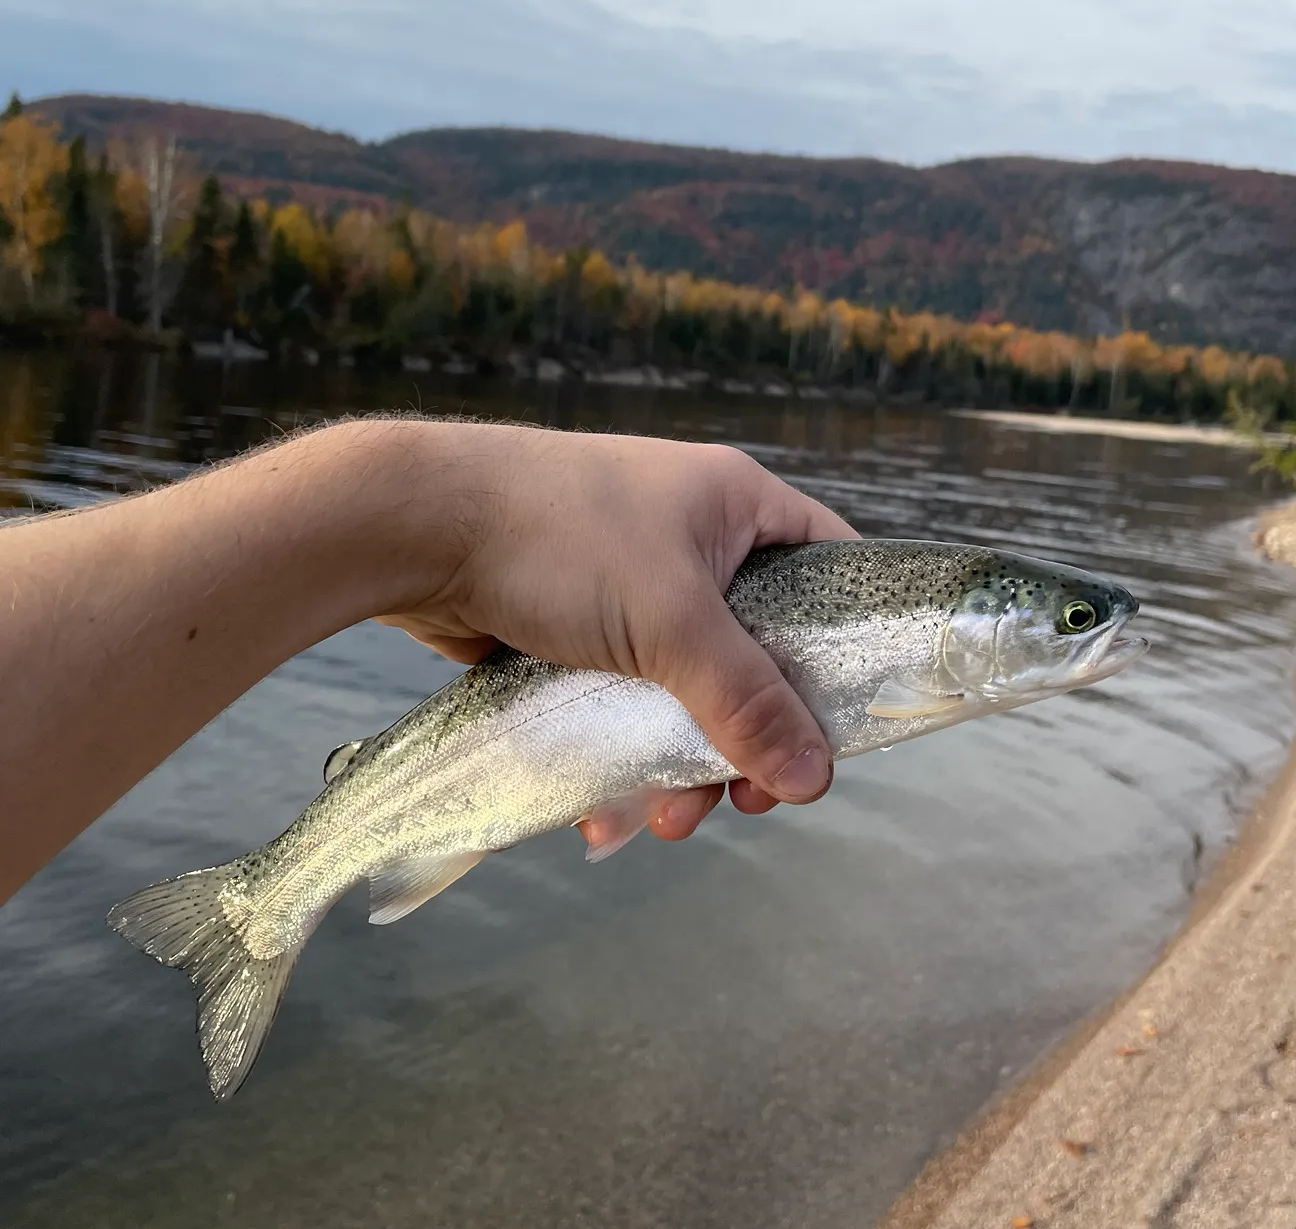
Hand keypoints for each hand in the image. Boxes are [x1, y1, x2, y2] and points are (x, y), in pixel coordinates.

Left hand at [372, 422, 859, 841]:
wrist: (414, 525)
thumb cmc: (559, 541)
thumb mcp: (670, 620)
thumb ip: (746, 700)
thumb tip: (816, 778)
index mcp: (738, 507)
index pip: (831, 575)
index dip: (847, 654)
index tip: (839, 733)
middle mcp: (697, 542)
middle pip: (759, 656)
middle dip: (746, 739)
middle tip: (740, 800)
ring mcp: (636, 586)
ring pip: (689, 691)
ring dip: (679, 764)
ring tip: (656, 822)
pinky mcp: (583, 629)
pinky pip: (630, 701)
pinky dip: (625, 753)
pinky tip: (601, 812)